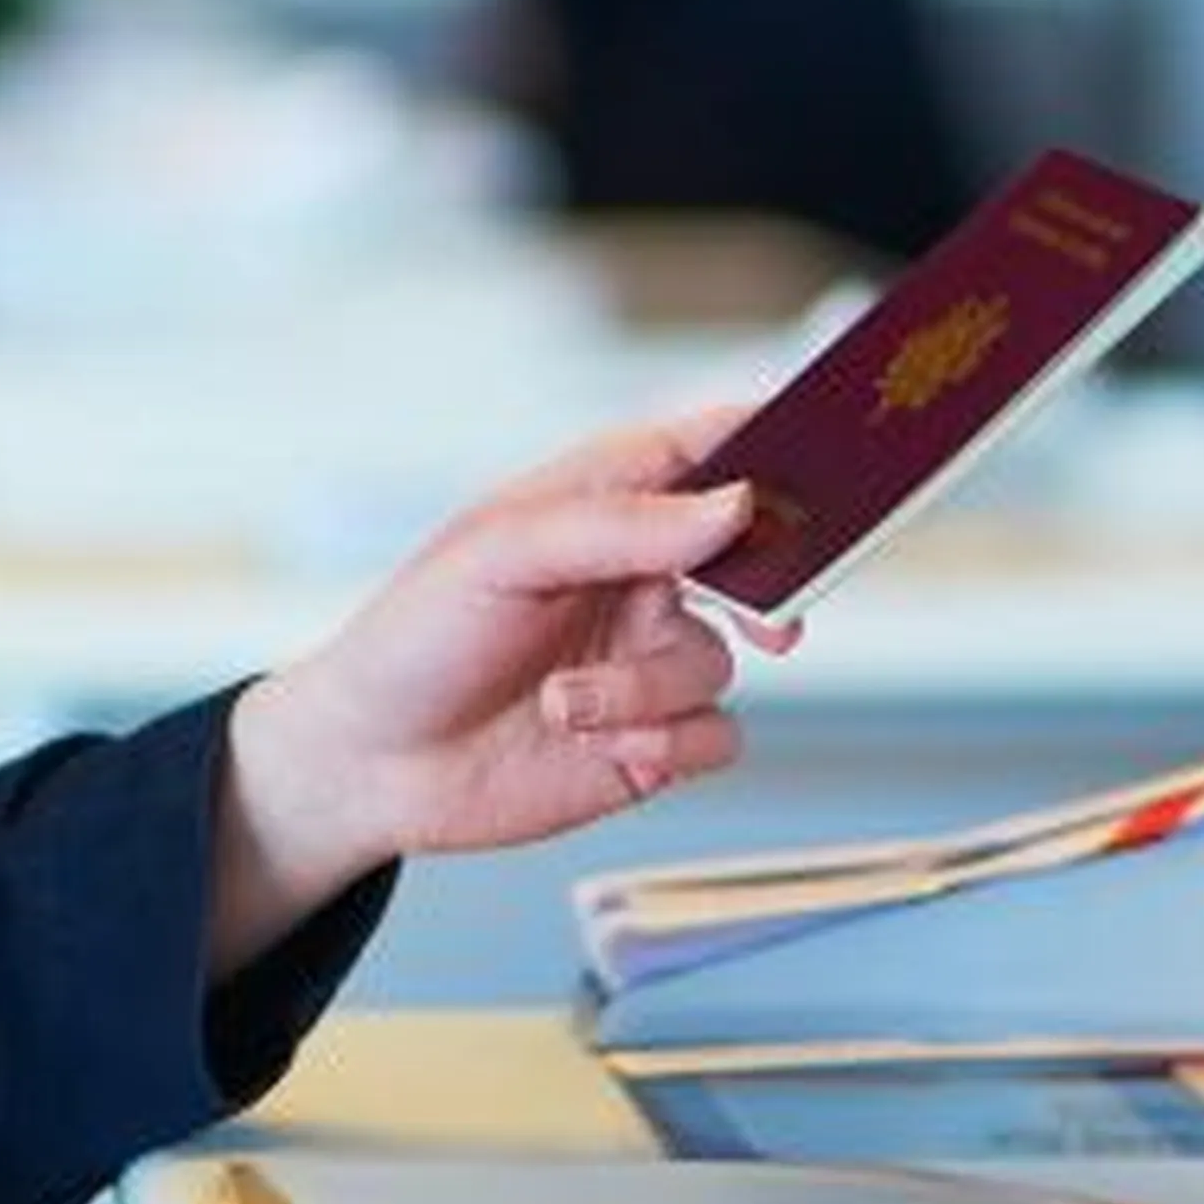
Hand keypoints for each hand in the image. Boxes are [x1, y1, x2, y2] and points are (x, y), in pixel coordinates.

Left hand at [208, 406, 787, 968]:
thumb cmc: (415, 638)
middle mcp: (629, 577)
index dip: (762, 438)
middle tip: (774, 616)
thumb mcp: (501, 557)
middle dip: (769, 583)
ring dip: (647, 689)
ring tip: (565, 704)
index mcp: (590, 507)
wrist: (374, 766)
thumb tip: (733, 503)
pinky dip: (669, 742)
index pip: (693, 450)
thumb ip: (619, 526)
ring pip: (721, 659)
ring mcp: (643, 657)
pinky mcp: (652, 737)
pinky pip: (718, 734)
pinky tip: (602, 747)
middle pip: (745, 556)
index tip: (828, 439)